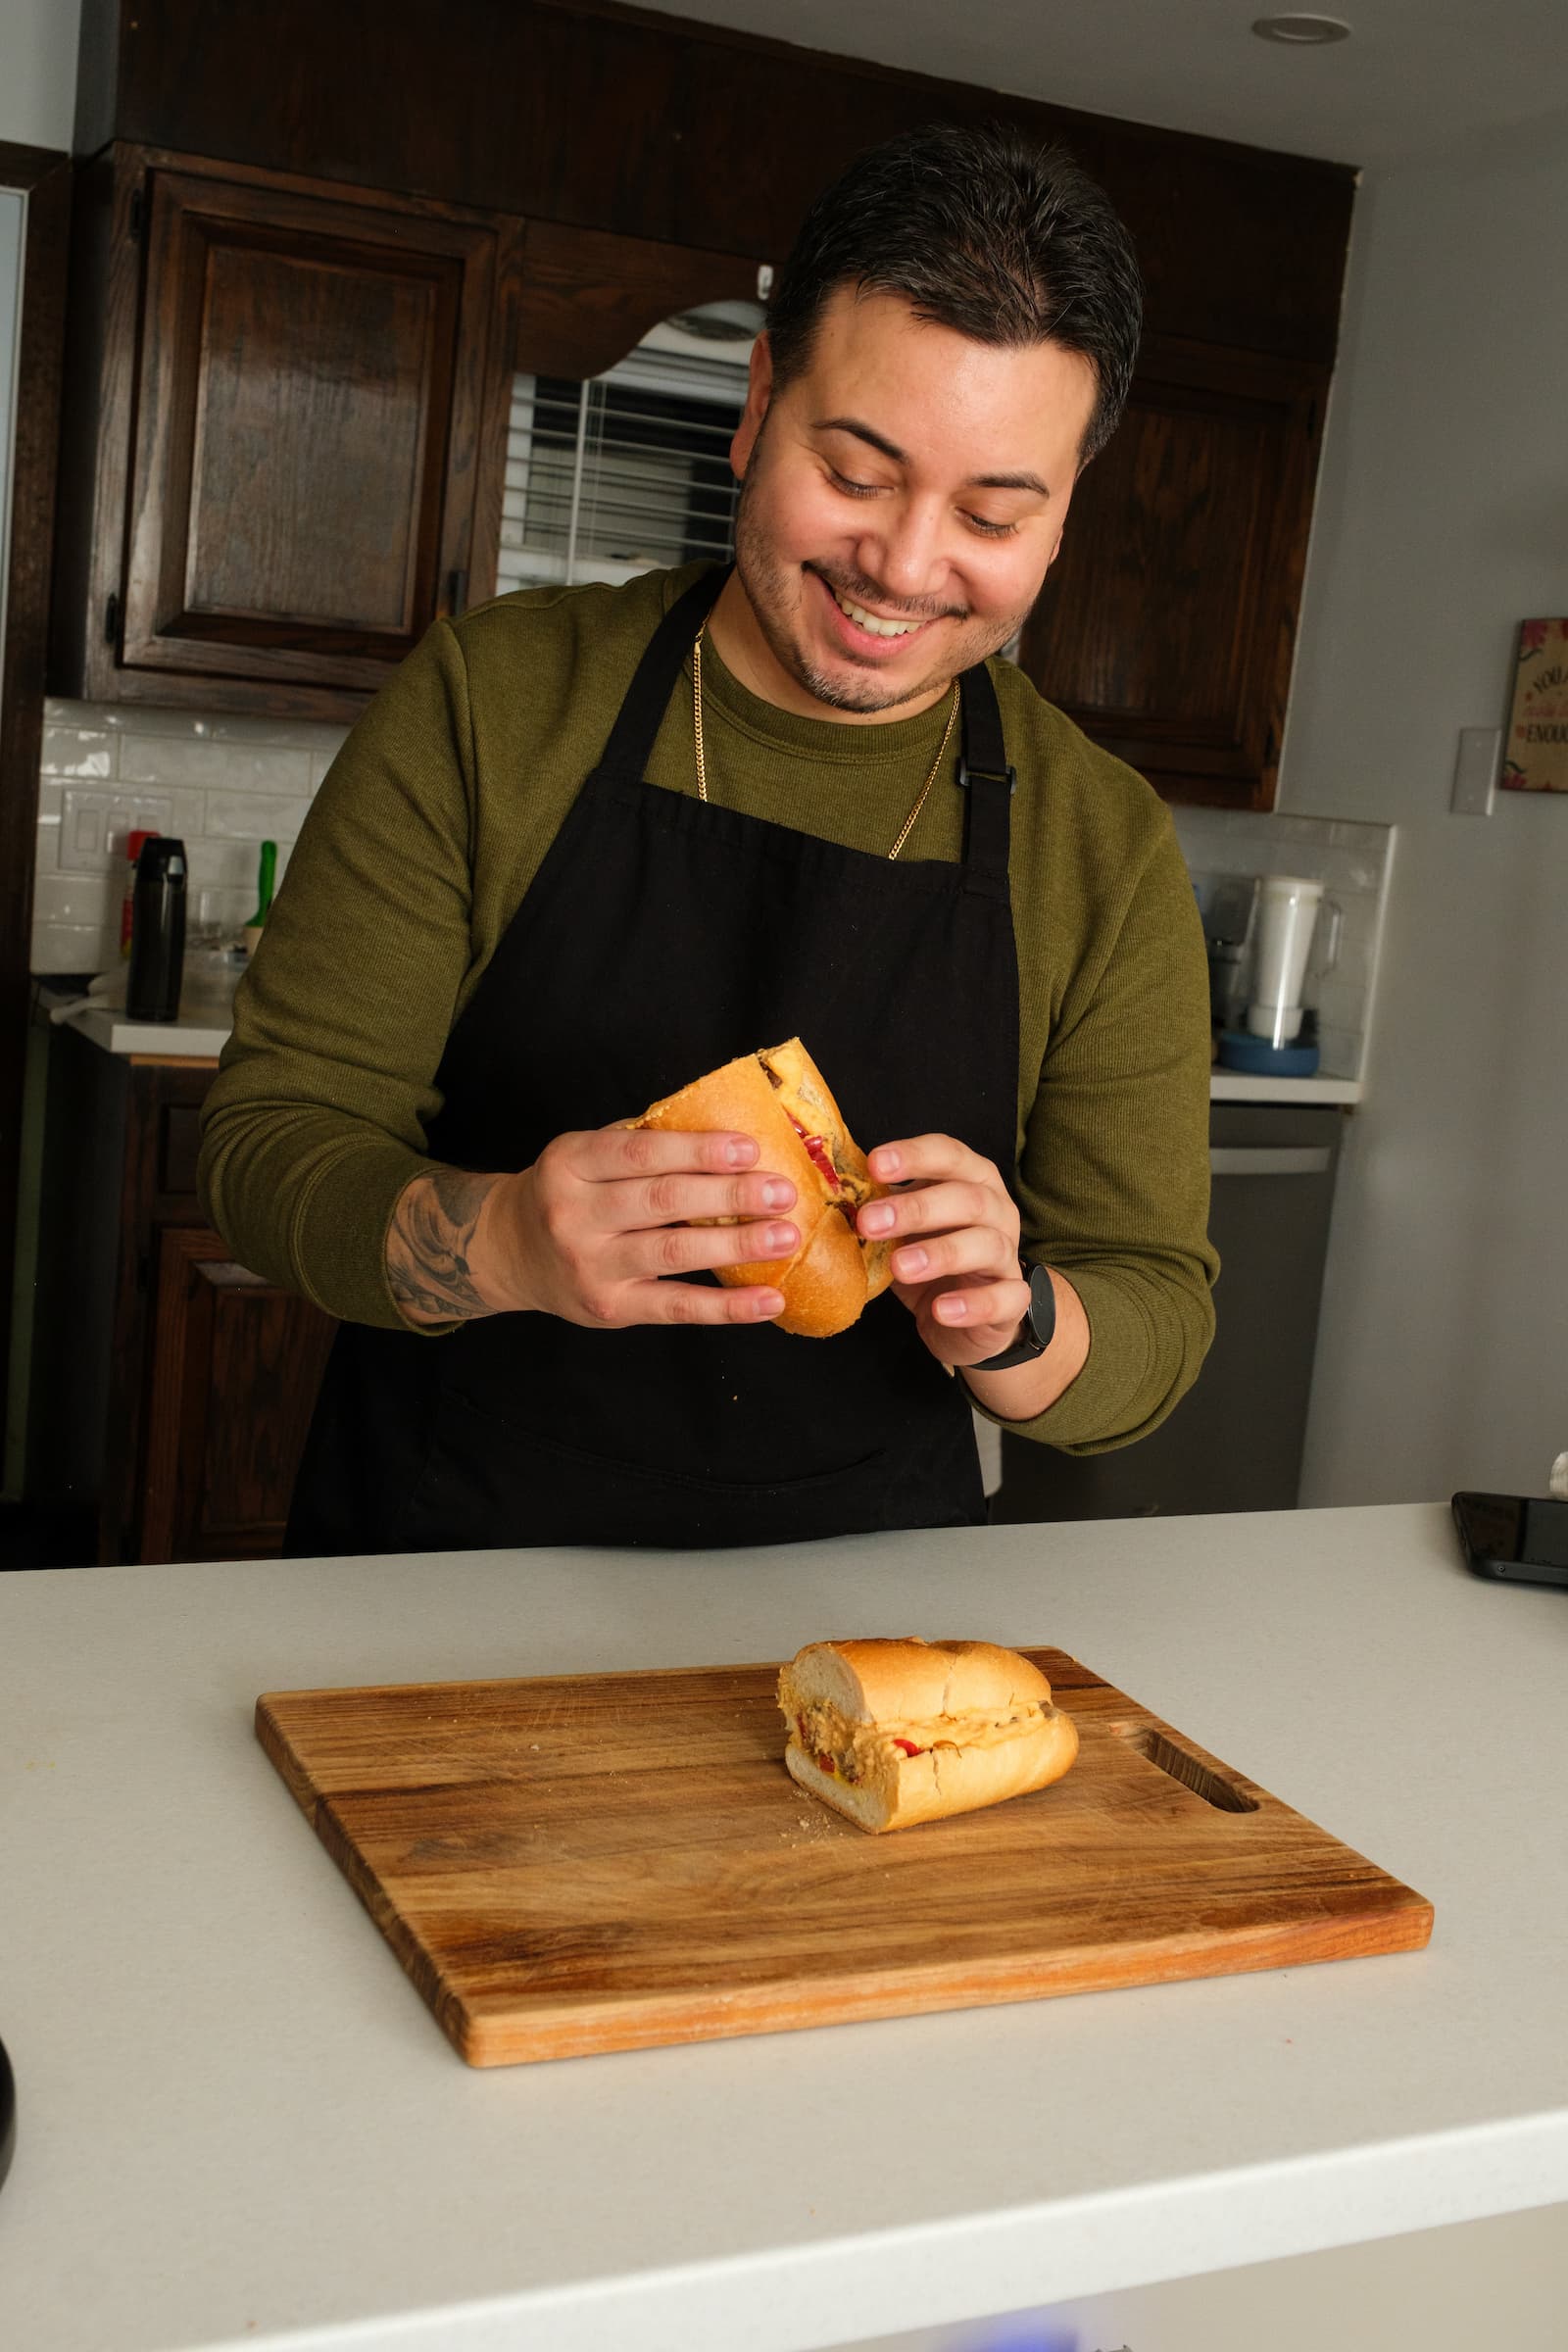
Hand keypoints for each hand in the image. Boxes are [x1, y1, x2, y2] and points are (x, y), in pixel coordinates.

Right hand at [392, 1127, 801, 1327]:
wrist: (507, 1252)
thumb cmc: (567, 1192)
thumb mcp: (583, 1155)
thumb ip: (640, 1143)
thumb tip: (730, 1134)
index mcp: (570, 1162)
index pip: (640, 1152)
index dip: (697, 1150)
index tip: (749, 1148)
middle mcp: (573, 1214)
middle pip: (662, 1200)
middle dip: (729, 1196)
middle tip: (782, 1191)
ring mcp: (590, 1265)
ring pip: (672, 1253)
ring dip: (736, 1245)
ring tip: (786, 1237)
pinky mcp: (609, 1308)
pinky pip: (675, 1307)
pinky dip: (727, 1307)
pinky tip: (768, 1299)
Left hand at [856, 1134, 1031, 1368]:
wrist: (965, 1319)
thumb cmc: (931, 1257)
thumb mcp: (903, 1228)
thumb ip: (881, 1209)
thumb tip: (833, 1194)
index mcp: (971, 1181)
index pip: (950, 1155)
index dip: (914, 1156)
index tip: (874, 1164)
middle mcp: (997, 1212)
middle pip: (968, 1198)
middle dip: (917, 1208)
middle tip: (870, 1223)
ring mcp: (1008, 1256)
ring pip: (987, 1245)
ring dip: (941, 1253)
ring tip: (900, 1267)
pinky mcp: (1013, 1301)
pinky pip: (1004, 1298)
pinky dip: (973, 1304)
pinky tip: (941, 1309)